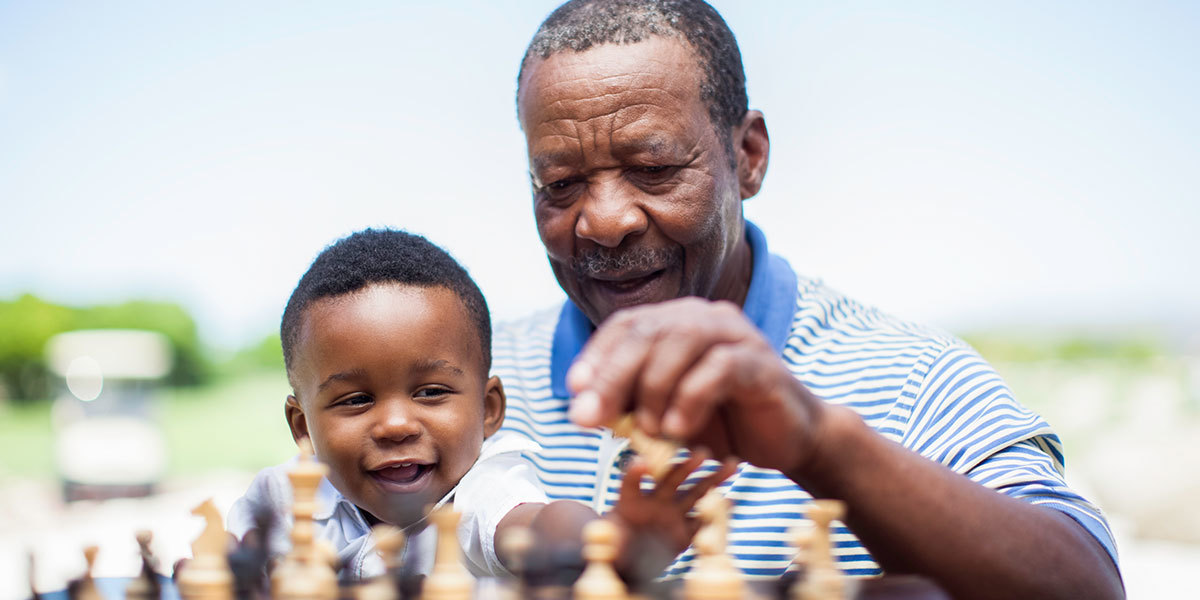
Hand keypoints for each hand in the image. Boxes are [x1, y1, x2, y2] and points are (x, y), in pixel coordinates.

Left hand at [567, 298, 830, 478]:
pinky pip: (719, 368)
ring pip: (681, 341)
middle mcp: (706, 318)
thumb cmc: (722, 424)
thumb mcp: (664, 415)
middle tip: (590, 417)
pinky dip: (691, 398)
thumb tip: (582, 408)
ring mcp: (736, 335)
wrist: (788, 439)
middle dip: (612, 375)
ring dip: (653, 389)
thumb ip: (630, 406)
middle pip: (648, 331)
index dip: (596, 355)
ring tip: (648, 430)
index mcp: (679, 322)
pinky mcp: (761, 361)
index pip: (627, 325)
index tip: (573, 390)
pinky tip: (677, 429)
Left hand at [608, 451, 735, 579]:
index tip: (642, 462)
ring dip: (712, 479)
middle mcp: (655, 502)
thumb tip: (599, 533)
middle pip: (672, 479)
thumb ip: (605, 536)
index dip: (635, 473)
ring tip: (732, 464)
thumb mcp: (605, 541)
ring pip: (695, 494)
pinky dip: (717, 513)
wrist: (628, 563)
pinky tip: (732, 500)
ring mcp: (672, 516)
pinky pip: (702, 522)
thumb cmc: (613, 548)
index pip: (631, 483)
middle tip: (702, 453)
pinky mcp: (684, 534)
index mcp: (631, 501)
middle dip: (687, 465)